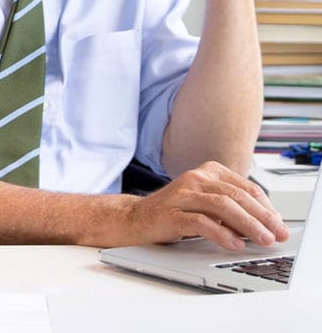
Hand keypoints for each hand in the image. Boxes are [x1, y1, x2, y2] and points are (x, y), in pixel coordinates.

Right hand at [124, 161, 289, 250]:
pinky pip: (201, 221)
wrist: (136, 218)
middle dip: (262, 217)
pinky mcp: (171, 212)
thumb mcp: (207, 205)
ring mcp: (182, 194)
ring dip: (247, 225)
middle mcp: (195, 178)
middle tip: (277, 234)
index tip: (278, 224)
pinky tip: (234, 243)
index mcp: (207, 172)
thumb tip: (265, 224)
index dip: (266, 207)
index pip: (246, 187)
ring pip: (222, 206)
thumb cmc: (175, 213)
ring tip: (262, 240)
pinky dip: (221, 233)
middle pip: (237, 196)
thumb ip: (232, 209)